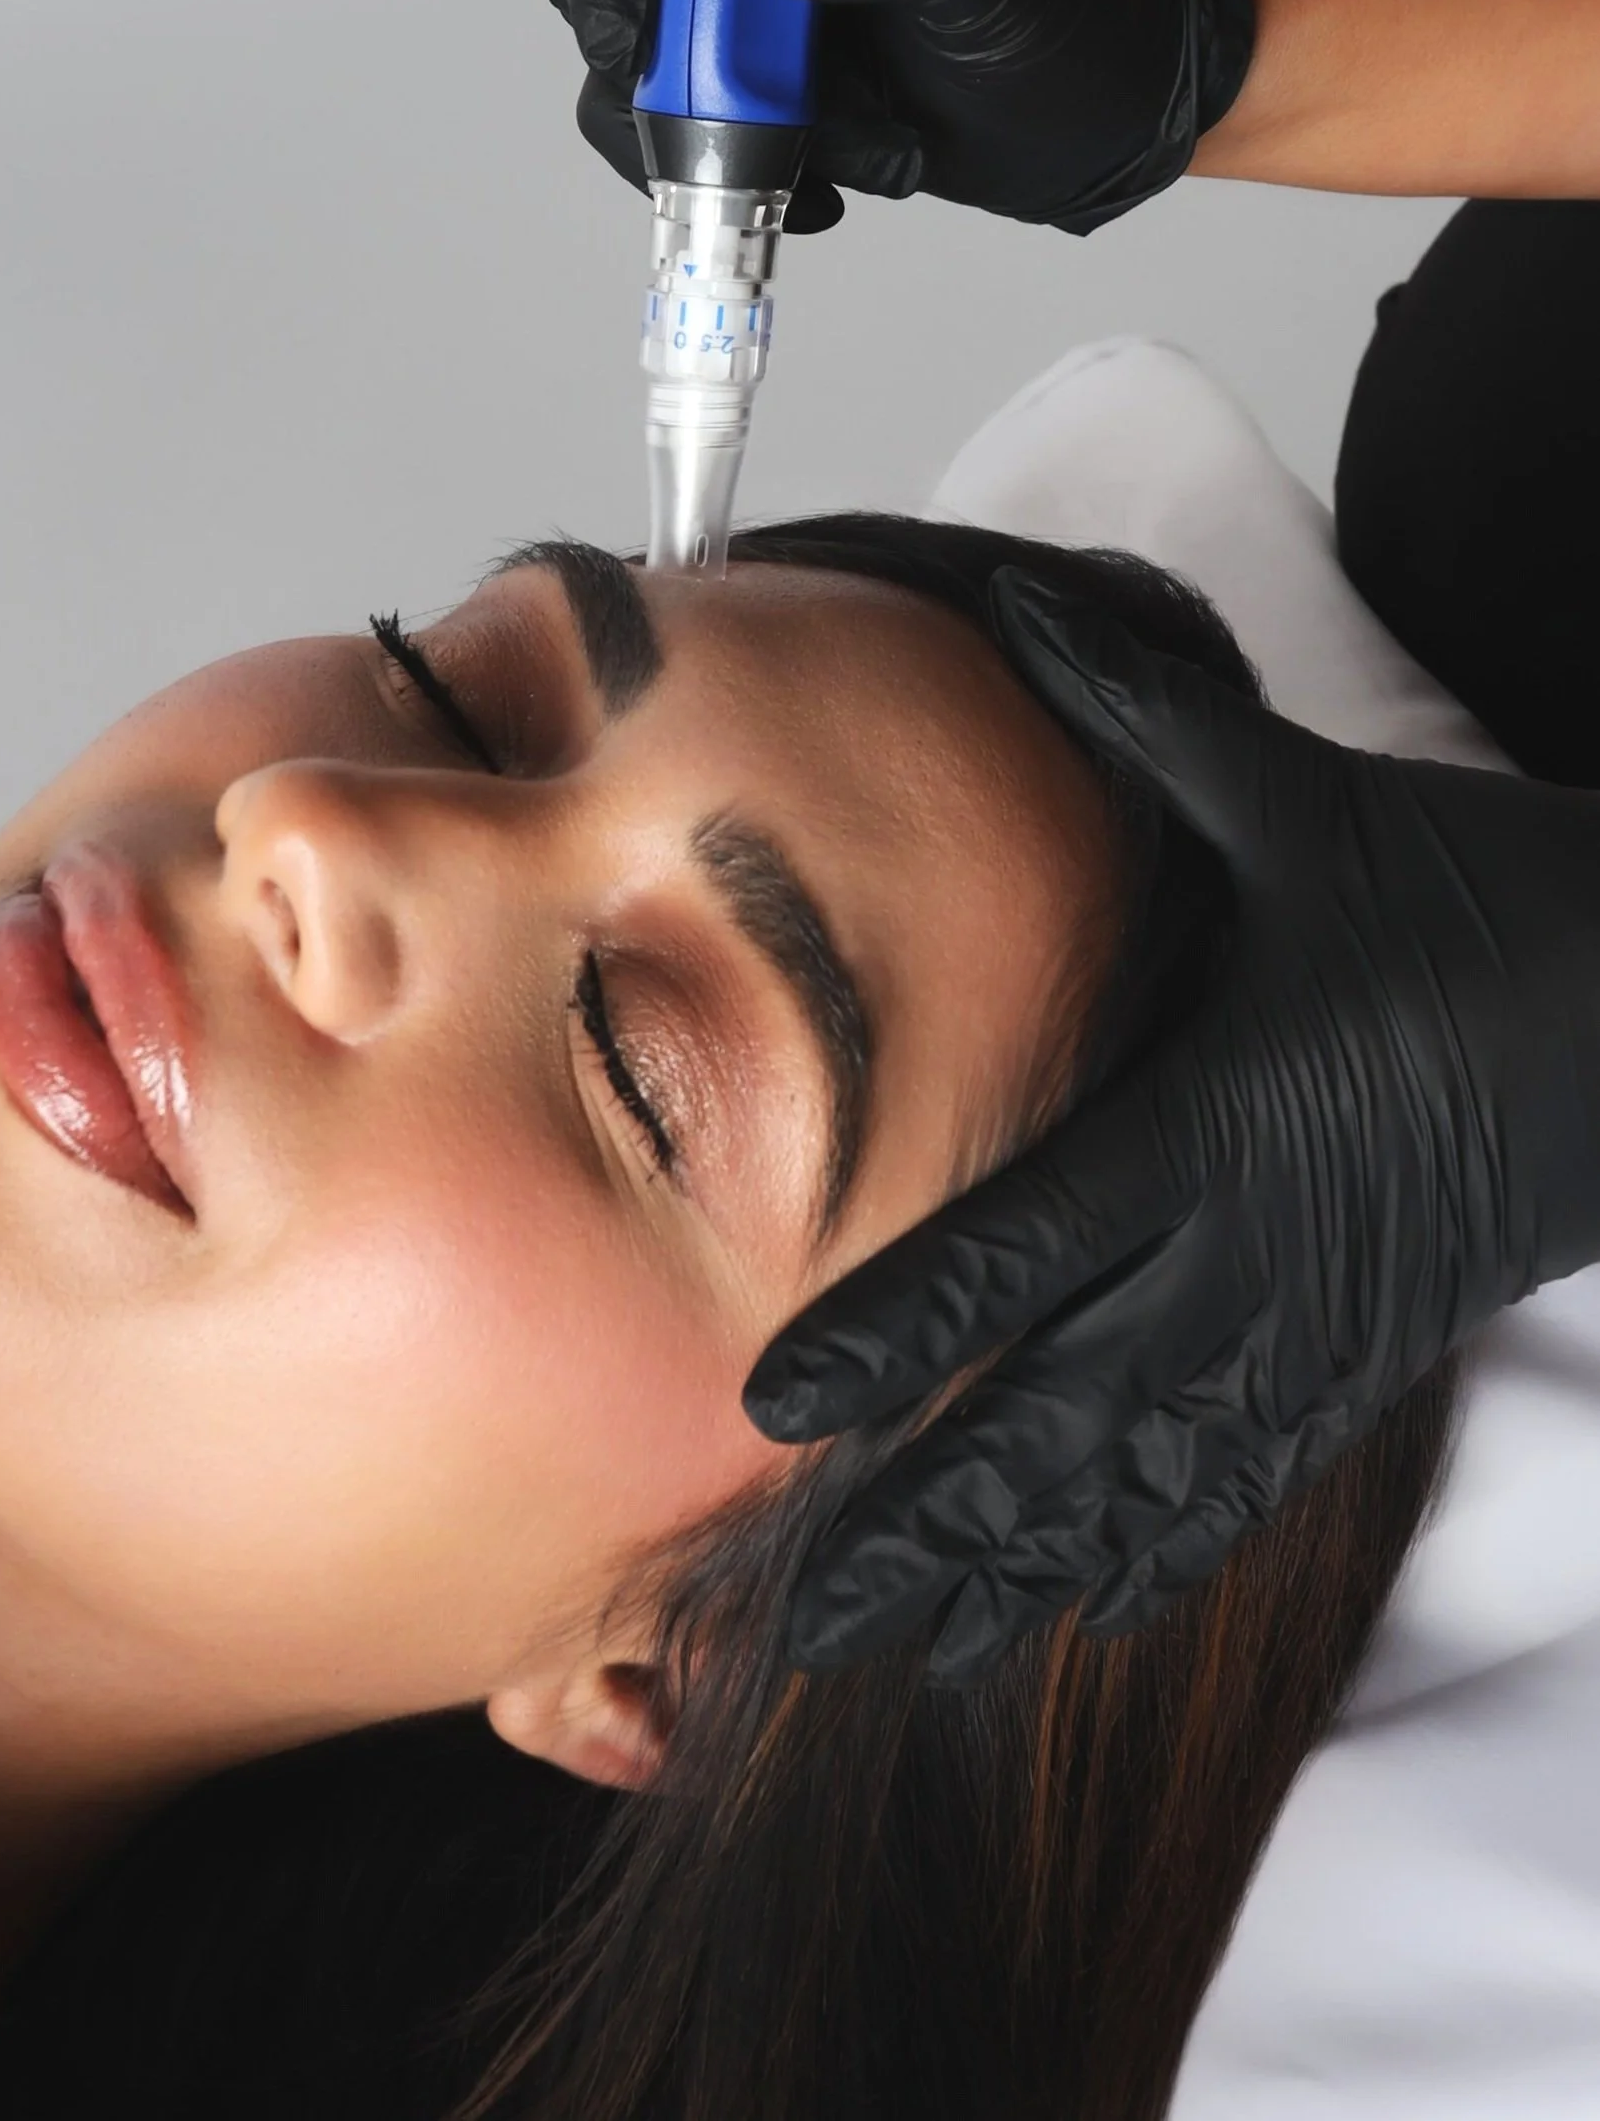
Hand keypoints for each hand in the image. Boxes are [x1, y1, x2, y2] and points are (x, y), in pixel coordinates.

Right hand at [542, 0, 1254, 233]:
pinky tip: (833, 178)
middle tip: (725, 100)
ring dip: (710, 124)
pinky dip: (732, 171)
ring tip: (845, 145)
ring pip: (627, 47)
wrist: (1115, 102)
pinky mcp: (741, 77)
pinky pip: (668, 127)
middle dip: (650, 33)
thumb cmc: (1072, 0)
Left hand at [744, 569, 1599, 1680]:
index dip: (896, 1335)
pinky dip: (1160, 1550)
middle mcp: (1249, 1250)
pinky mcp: (1368, 1350)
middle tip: (807, 1612)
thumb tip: (1031, 618)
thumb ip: (1154, 728)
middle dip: (928, 1520)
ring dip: (1023, 1569)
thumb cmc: (1490, 902)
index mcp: (1215, 1121)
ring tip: (910, 1651)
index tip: (779, 1408)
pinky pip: (1248, 1477)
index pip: (1022, 1246)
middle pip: (1059, 1414)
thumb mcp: (1313, 808)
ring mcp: (1313, 1321)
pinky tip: (1090, 1611)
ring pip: (1143, 1478)